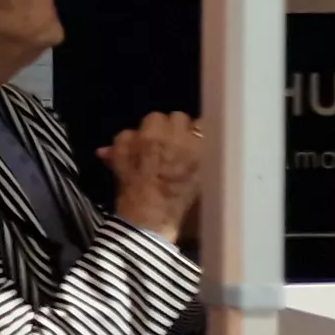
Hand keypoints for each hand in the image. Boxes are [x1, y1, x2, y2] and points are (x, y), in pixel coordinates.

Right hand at [97, 112, 206, 241]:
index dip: (152, 129)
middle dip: (174, 128)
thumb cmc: (133, 191)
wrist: (154, 217)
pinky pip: (215, 142)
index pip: (155, 117)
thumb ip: (121, 145)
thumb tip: (120, 140)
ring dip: (195, 133)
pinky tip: (206, 154)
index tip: (152, 139)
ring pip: (200, 126)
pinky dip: (210, 145)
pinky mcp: (211, 161)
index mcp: (151, 135)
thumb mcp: (119, 165)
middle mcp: (176, 137)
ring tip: (191, 146)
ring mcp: (197, 148)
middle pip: (179, 118)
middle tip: (171, 142)